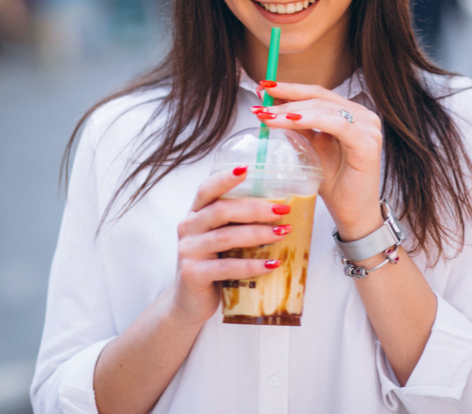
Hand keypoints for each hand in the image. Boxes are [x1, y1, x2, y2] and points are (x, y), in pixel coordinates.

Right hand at [171, 166, 290, 324]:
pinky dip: (252, 265)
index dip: (225, 178)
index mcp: (195, 213)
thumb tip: (282, 214)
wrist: (189, 303)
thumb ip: (238, 225)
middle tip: (282, 211)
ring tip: (283, 234)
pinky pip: (226, 267)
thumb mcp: (221, 241)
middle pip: (222, 210)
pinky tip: (271, 264)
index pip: (207, 189)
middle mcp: (188, 227)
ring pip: (226, 237)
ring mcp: (187, 251)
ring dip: (258, 235)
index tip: (247, 168)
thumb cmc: (213, 267)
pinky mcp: (192, 274)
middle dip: (255, 209)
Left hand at [253, 81, 384, 240]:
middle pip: (319, 97)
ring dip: (292, 109)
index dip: (290, 88)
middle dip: (287, 97)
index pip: (317, 93)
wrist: (352, 215)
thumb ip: (298, 128)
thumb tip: (271, 108)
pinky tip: (290, 121)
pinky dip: (310, 120)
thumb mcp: (311, 149)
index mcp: (351, 113)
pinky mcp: (367, 144)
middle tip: (261, 102)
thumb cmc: (334, 184)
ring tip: (268, 115)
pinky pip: (336, 125)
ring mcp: (368, 128)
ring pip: (324, 108)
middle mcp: (363, 116)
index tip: (265, 87)